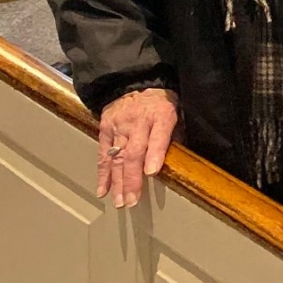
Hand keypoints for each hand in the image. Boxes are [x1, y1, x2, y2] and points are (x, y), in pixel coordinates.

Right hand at [96, 87, 178, 207]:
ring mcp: (119, 125)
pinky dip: (103, 174)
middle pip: (134, 152)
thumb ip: (175, 136)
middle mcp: (138, 121)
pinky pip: (103, 154)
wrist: (135, 81)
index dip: (154, 154)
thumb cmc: (161, 102)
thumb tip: (179, 162)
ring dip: (118, 182)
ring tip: (120, 201)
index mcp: (161, 114)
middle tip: (132, 200)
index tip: (152, 173)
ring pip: (117, 157)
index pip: (158, 136)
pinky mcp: (105, 128)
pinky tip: (103, 190)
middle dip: (132, 178)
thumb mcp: (176, 112)